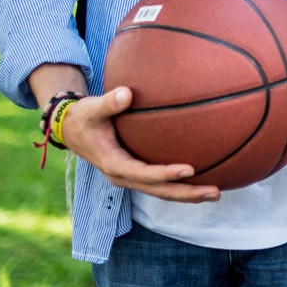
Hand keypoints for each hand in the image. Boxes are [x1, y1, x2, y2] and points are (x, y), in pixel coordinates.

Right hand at [60, 87, 219, 202]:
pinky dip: (179, 184)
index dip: (165, 174)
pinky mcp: (135, 173)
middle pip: (158, 191)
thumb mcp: (92, 108)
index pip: (143, 173)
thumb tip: (127, 93)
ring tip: (215, 193)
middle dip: (187, 194)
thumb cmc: (84, 116)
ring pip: (161, 191)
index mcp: (113, 163)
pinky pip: (159, 183)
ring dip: (187, 194)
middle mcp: (123, 176)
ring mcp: (129, 177)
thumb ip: (109, 102)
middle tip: (215, 193)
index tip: (190, 169)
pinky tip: (202, 178)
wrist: (70, 129)